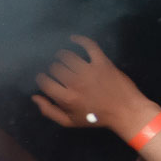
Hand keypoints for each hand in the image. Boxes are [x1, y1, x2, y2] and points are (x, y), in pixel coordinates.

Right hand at [32, 36, 154, 138]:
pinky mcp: (102, 63)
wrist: (125, 111)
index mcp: (66, 98)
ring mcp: (89, 71)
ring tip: (60, 56)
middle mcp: (75, 82)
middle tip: (56, 71)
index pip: (45, 81)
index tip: (43, 78)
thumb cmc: (96, 118)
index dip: (41, 78)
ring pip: (67, 56)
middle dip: (52, 68)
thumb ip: (49, 111)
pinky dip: (80, 40)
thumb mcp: (69, 122)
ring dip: (61, 55)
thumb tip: (35, 97)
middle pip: (55, 67)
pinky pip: (89, 46)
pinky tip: (73, 38)